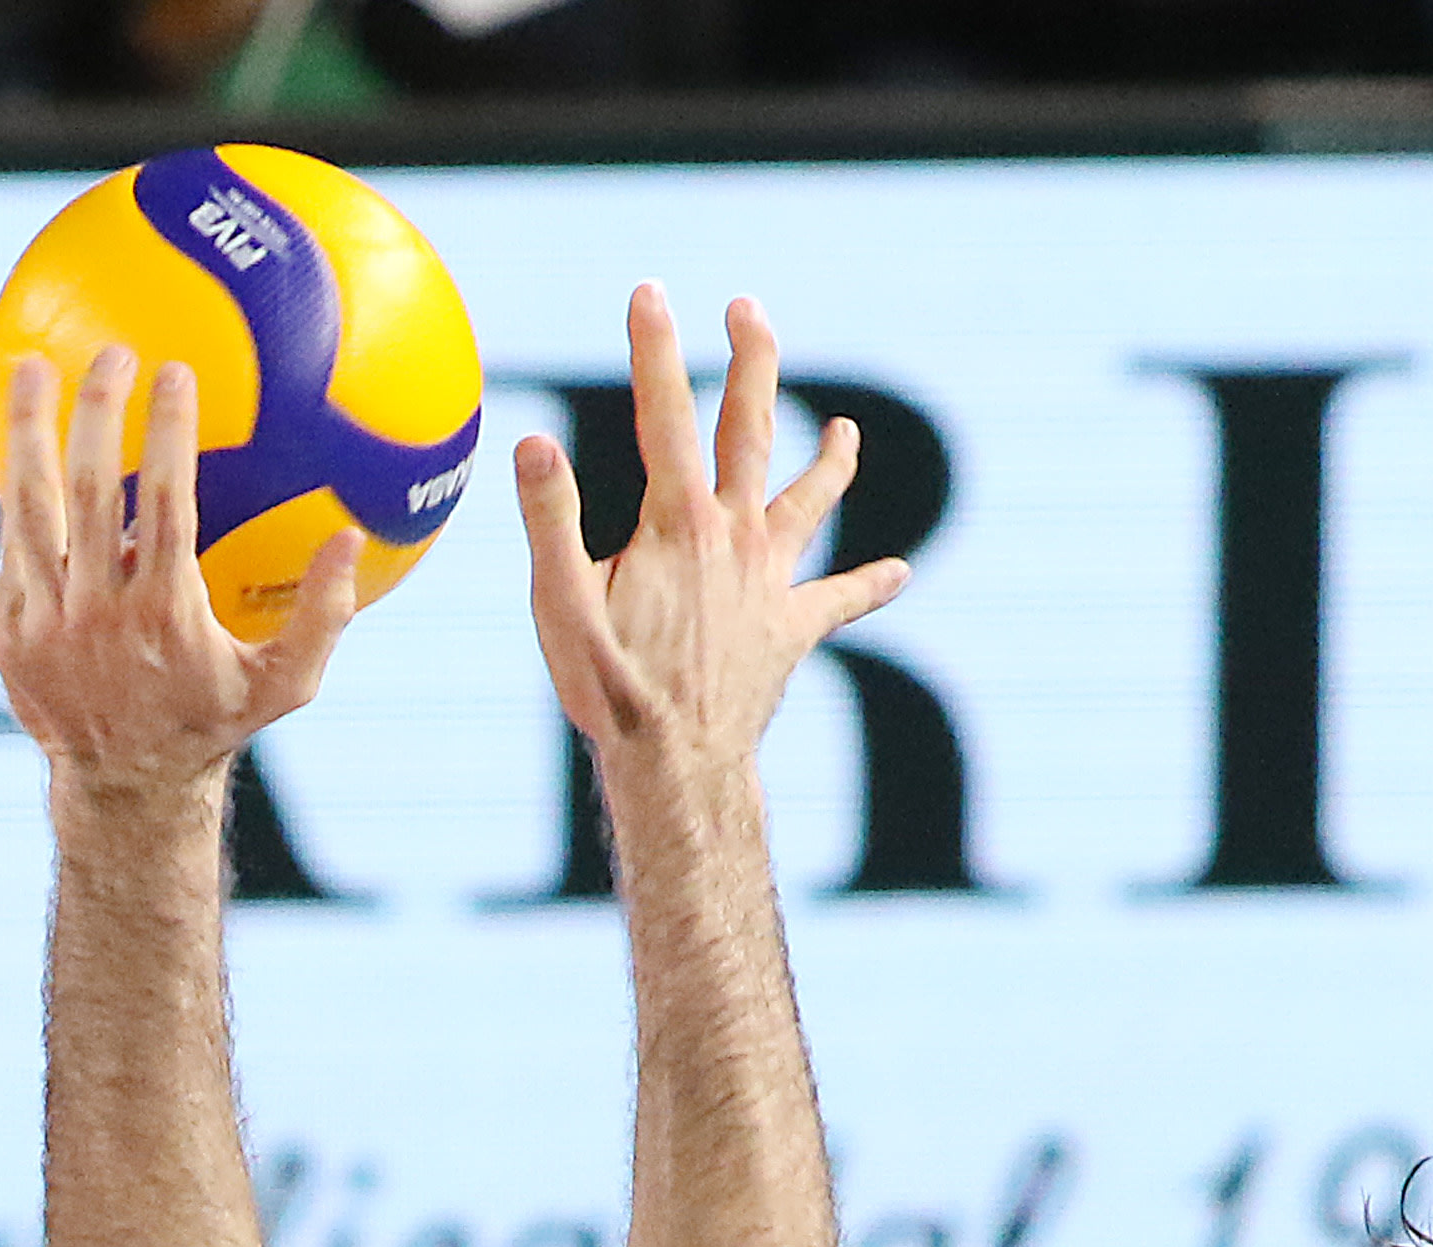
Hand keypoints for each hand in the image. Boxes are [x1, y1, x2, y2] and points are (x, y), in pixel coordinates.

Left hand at [0, 346, 357, 809]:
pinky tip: (19, 438)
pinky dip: (12, 493)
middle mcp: (97, 614)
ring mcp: (44, 626)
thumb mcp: (282, 685)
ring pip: (27, 512)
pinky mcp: (8, 636)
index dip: (165, 432)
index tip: (173, 371)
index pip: (163, 502)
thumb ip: (322, 617)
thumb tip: (351, 539)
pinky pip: (10, 551)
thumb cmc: (214, 721)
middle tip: (109, 352)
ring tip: (32, 366)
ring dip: (26, 433)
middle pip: (87, 492)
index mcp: (165, 613)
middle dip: (95, 411)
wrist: (125, 788)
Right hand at [511, 286, 910, 801]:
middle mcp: (735, 537)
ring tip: (845, 428)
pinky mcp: (791, 630)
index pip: (664, 415)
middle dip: (750, 362)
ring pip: (809, 503)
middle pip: (750, 430)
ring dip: (829, 460)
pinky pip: (838, 601)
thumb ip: (550, 521)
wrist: (679, 767)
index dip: (655, 348)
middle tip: (748, 309)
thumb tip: (531, 443)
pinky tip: (901, 573)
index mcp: (677, 523)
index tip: (650, 292)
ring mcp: (770, 583)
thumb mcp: (559, 605)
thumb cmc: (610, 691)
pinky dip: (869, 585)